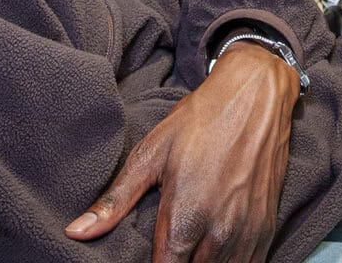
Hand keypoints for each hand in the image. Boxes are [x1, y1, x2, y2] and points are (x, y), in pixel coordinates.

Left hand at [65, 44, 300, 261]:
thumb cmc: (200, 121)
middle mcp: (219, 234)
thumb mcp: (151, 154)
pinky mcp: (266, 226)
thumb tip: (75, 232)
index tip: (146, 258)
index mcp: (185, 220)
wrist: (256, 94)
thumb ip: (116, 201)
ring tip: (189, 252)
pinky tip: (216, 256)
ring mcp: (247, 232)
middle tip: (167, 250)